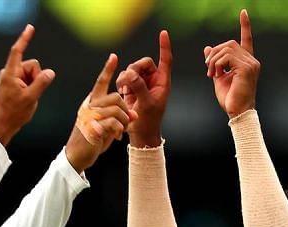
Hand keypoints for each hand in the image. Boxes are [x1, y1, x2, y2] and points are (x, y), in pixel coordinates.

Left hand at [0, 24, 55, 145]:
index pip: (17, 51)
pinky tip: (25, 99)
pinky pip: (28, 80)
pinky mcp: (13, 84)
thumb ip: (42, 83)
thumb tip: (50, 72)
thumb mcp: (31, 98)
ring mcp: (11, 78)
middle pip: (31, 65)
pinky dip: (30, 88)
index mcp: (10, 73)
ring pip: (31, 74)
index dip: (25, 39)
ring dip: (33, 84)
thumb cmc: (14, 113)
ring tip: (27, 98)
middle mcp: (9, 73)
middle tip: (31, 93)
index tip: (30, 28)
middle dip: (36, 77)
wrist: (3, 125)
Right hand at [65, 54, 134, 172]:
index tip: (114, 57)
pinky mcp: (93, 127)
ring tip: (121, 130)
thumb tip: (133, 114)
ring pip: (117, 109)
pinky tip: (116, 137)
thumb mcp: (107, 125)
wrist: (77, 155)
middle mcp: (89, 106)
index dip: (108, 69)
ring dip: (124, 121)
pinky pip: (114, 122)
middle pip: (116, 97)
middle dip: (126, 109)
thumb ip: (118, 117)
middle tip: (127, 122)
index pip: (100, 82)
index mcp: (91, 102)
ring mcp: (90, 116)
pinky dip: (119, 130)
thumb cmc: (93, 139)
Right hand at [116, 30, 171, 147]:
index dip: (164, 47)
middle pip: (143, 63)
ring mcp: (142, 83)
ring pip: (132, 69)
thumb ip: (139, 87)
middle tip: (129, 81)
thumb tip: (131, 73)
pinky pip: (125, 77)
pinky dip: (122, 81)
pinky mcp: (132, 87)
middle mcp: (153, 80)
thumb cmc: (148, 120)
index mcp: (163, 82)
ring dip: (126, 77)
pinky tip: (122, 91)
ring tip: (125, 90)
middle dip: (135, 69)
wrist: (140, 132)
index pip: (165, 60)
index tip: (163, 33)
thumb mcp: (146, 103)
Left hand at [203, 10, 259, 118]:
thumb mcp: (218, 76)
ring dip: (213, 60)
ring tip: (211, 74)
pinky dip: (217, 64)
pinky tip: (216, 75)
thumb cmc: (230, 98)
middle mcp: (251, 60)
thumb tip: (207, 48)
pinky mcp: (246, 68)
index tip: (243, 12)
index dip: (245, 25)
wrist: (236, 112)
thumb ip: (214, 62)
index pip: (246, 39)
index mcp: (246, 61)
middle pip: (229, 44)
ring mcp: (251, 64)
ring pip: (227, 49)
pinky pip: (227, 57)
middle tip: (208, 69)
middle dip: (214, 54)